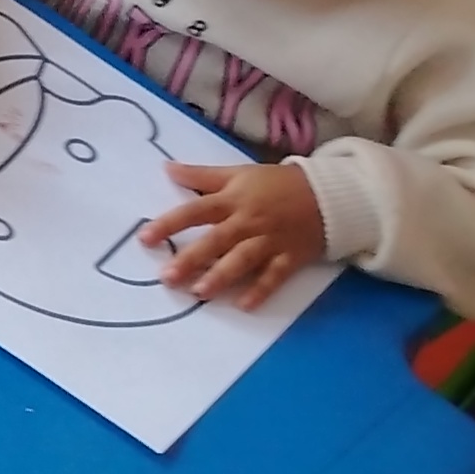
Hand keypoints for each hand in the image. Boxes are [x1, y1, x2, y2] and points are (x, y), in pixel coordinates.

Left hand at [144, 159, 326, 307]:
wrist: (330, 193)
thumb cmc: (277, 183)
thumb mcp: (238, 173)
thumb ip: (201, 176)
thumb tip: (165, 168)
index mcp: (233, 199)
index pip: (195, 211)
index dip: (170, 224)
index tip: (145, 238)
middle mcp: (248, 221)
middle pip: (216, 240)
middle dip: (191, 259)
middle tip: (167, 277)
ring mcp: (270, 241)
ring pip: (243, 260)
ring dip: (221, 277)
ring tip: (199, 293)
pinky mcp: (291, 257)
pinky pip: (274, 276)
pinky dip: (261, 290)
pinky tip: (244, 305)